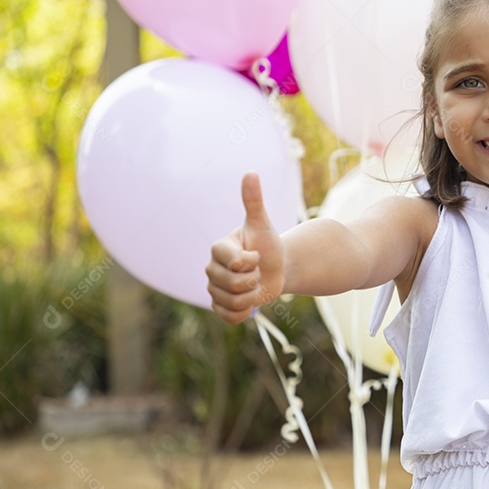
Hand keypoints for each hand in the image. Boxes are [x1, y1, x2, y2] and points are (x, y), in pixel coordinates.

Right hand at [206, 172, 285, 323]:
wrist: (277, 267)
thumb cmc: (269, 244)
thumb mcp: (263, 223)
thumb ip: (254, 201)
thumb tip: (250, 173)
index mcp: (218, 248)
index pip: (233, 263)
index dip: (251, 262)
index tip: (257, 255)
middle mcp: (211, 268)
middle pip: (232, 284)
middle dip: (253, 280)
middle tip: (258, 271)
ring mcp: (214, 288)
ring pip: (231, 302)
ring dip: (252, 296)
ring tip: (255, 285)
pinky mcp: (220, 305)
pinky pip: (228, 316)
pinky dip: (244, 312)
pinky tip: (251, 301)